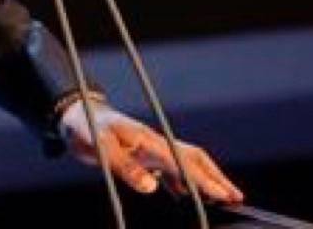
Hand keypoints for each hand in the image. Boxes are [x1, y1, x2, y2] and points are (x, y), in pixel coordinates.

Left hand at [59, 100, 243, 202]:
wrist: (74, 114)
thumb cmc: (85, 129)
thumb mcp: (100, 148)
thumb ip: (126, 167)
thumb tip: (152, 187)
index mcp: (147, 139)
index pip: (182, 161)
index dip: (204, 180)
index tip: (223, 195)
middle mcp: (154, 141)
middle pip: (194, 158)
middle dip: (216, 178)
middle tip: (237, 198)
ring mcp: (150, 146)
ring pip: (185, 162)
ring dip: (205, 179)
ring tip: (223, 197)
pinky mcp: (143, 152)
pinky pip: (170, 166)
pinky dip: (183, 179)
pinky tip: (184, 193)